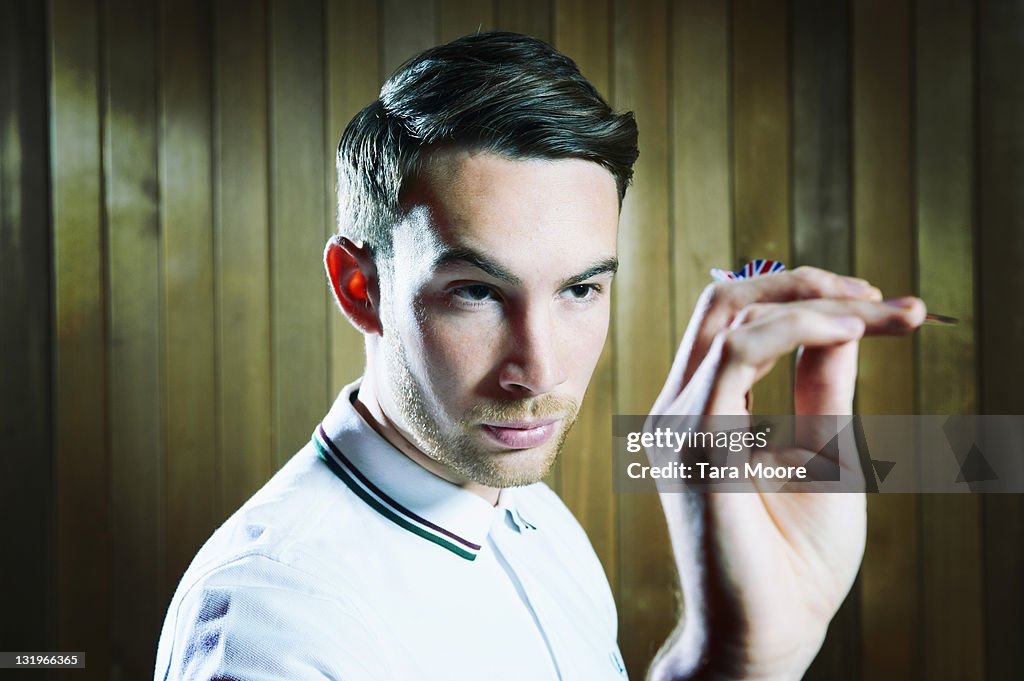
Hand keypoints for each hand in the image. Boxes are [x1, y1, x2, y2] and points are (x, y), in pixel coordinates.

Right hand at [646, 268, 924, 680]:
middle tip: (874, 295)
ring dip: (811, 301)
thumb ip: (820, 385)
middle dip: (803, 281)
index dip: (806, 296)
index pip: (738, 320)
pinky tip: (846, 333)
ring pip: (730, 317)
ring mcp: (678, 423)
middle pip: (723, 301)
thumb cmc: (796, 556)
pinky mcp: (693, 444)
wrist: (773, 631)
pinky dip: (794, 330)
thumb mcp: (824, 450)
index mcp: (703, 408)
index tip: (879, 306)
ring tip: (876, 313)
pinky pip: (733, 356)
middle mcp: (679, 407)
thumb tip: (844, 321)